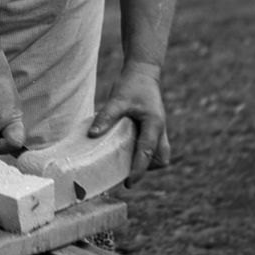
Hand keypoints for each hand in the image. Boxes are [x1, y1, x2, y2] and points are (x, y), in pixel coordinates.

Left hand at [89, 61, 169, 185]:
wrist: (143, 71)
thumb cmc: (131, 84)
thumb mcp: (117, 99)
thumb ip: (106, 117)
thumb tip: (92, 134)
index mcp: (154, 124)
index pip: (147, 153)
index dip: (139, 170)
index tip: (129, 183)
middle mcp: (160, 129)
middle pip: (162, 158)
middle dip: (148, 168)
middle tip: (129, 171)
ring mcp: (159, 128)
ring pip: (161, 153)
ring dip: (148, 160)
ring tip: (127, 161)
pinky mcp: (155, 126)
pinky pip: (154, 145)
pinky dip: (145, 151)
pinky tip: (127, 148)